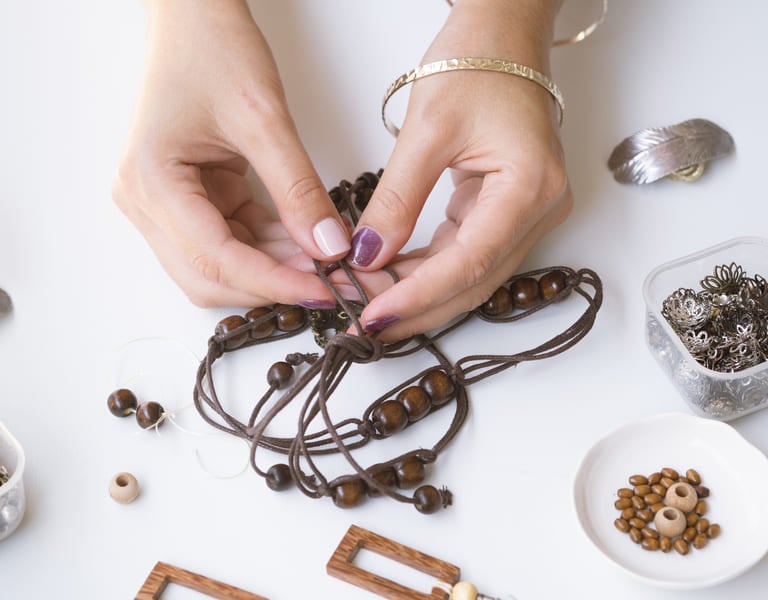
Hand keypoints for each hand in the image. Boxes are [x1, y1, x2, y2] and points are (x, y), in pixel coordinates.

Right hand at [112, 0, 348, 307]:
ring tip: (324, 263)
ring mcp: (162, 203)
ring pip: (218, 265)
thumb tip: (329, 248)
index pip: (214, 259)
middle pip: (208, 276)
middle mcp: (145, 201)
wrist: (192, 16)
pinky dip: (267, 246)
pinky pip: (228, 239)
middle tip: (328, 284)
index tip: (323, 290)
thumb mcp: (263, 119)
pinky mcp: (186, 198)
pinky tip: (304, 243)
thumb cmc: (211, 47)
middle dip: (270, 284)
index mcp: (151, 181)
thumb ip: (298, 189)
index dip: (273, 282)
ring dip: (271, 268)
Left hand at [345, 0, 571, 339]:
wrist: (504, 34)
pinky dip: (428, 271)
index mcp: (530, 187)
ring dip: (419, 294)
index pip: (469, 262)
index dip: (418, 295)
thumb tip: (366, 255)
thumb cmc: (478, 61)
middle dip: (416, 307)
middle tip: (364, 325)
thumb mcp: (427, 130)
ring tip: (369, 305)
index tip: (373, 316)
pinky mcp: (507, 211)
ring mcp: (527, 214)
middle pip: (473, 281)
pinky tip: (392, 279)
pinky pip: (466, 255)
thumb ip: (396, 199)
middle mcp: (539, 210)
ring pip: (469, 276)